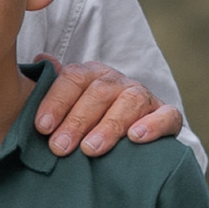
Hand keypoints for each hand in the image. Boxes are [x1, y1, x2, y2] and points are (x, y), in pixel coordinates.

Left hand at [32, 61, 183, 157]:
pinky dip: (153, 125)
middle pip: (99, 92)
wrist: (126, 143)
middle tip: (59, 147)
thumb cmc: (86, 126)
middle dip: (77, 120)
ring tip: (90, 149)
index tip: (42, 126)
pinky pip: (167, 116)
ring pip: (130, 101)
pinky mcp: (167, 117)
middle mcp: (118, 82)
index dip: (56, 101)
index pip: (73, 78)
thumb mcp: (66, 107)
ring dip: (109, 126)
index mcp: (92, 75)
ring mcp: (144, 97)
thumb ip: (53, 87)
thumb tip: (41, 58)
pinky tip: (135, 138)